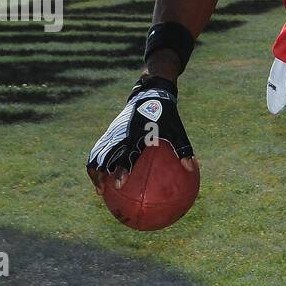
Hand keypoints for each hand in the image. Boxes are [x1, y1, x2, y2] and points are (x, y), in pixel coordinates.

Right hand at [86, 75, 193, 191]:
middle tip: (102, 191)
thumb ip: (182, 149)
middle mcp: (120, 134)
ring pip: (96, 153)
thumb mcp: (176, 130)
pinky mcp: (111, 132)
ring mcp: (113, 133)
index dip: (121, 169)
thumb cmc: (165, 114)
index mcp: (135, 135)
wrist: (150, 94)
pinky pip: (100, 149)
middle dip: (98, 174)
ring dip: (94, 170)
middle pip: (102, 156)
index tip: (120, 185)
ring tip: (99, 188)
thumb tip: (191, 168)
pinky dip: (97, 162)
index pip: (125, 154)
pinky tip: (104, 175)